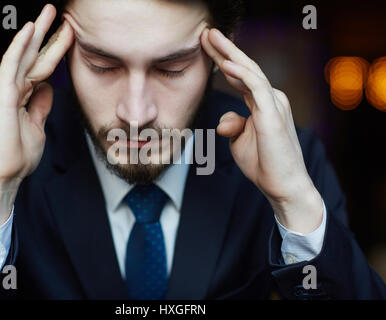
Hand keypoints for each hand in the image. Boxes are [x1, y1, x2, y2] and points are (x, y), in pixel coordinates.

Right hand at [0, 4, 73, 226]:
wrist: (4, 173)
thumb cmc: (18, 153)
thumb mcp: (37, 124)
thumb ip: (41, 104)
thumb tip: (49, 87)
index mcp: (21, 94)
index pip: (41, 66)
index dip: (56, 50)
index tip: (70, 35)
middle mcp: (12, 87)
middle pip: (34, 56)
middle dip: (48, 34)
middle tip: (60, 13)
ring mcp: (6, 88)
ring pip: (24, 55)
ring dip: (38, 32)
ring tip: (50, 13)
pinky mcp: (2, 93)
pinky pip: (12, 64)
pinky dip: (20, 46)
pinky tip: (30, 30)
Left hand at [201, 28, 322, 233]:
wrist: (281, 186)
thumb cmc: (263, 164)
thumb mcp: (240, 141)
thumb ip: (232, 124)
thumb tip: (223, 121)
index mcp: (261, 104)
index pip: (239, 76)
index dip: (222, 59)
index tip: (204, 46)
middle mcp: (269, 99)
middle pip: (244, 68)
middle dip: (224, 49)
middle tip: (206, 32)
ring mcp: (273, 104)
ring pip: (250, 71)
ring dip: (230, 54)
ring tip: (212, 38)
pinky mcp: (273, 114)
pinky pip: (257, 88)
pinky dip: (241, 75)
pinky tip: (225, 64)